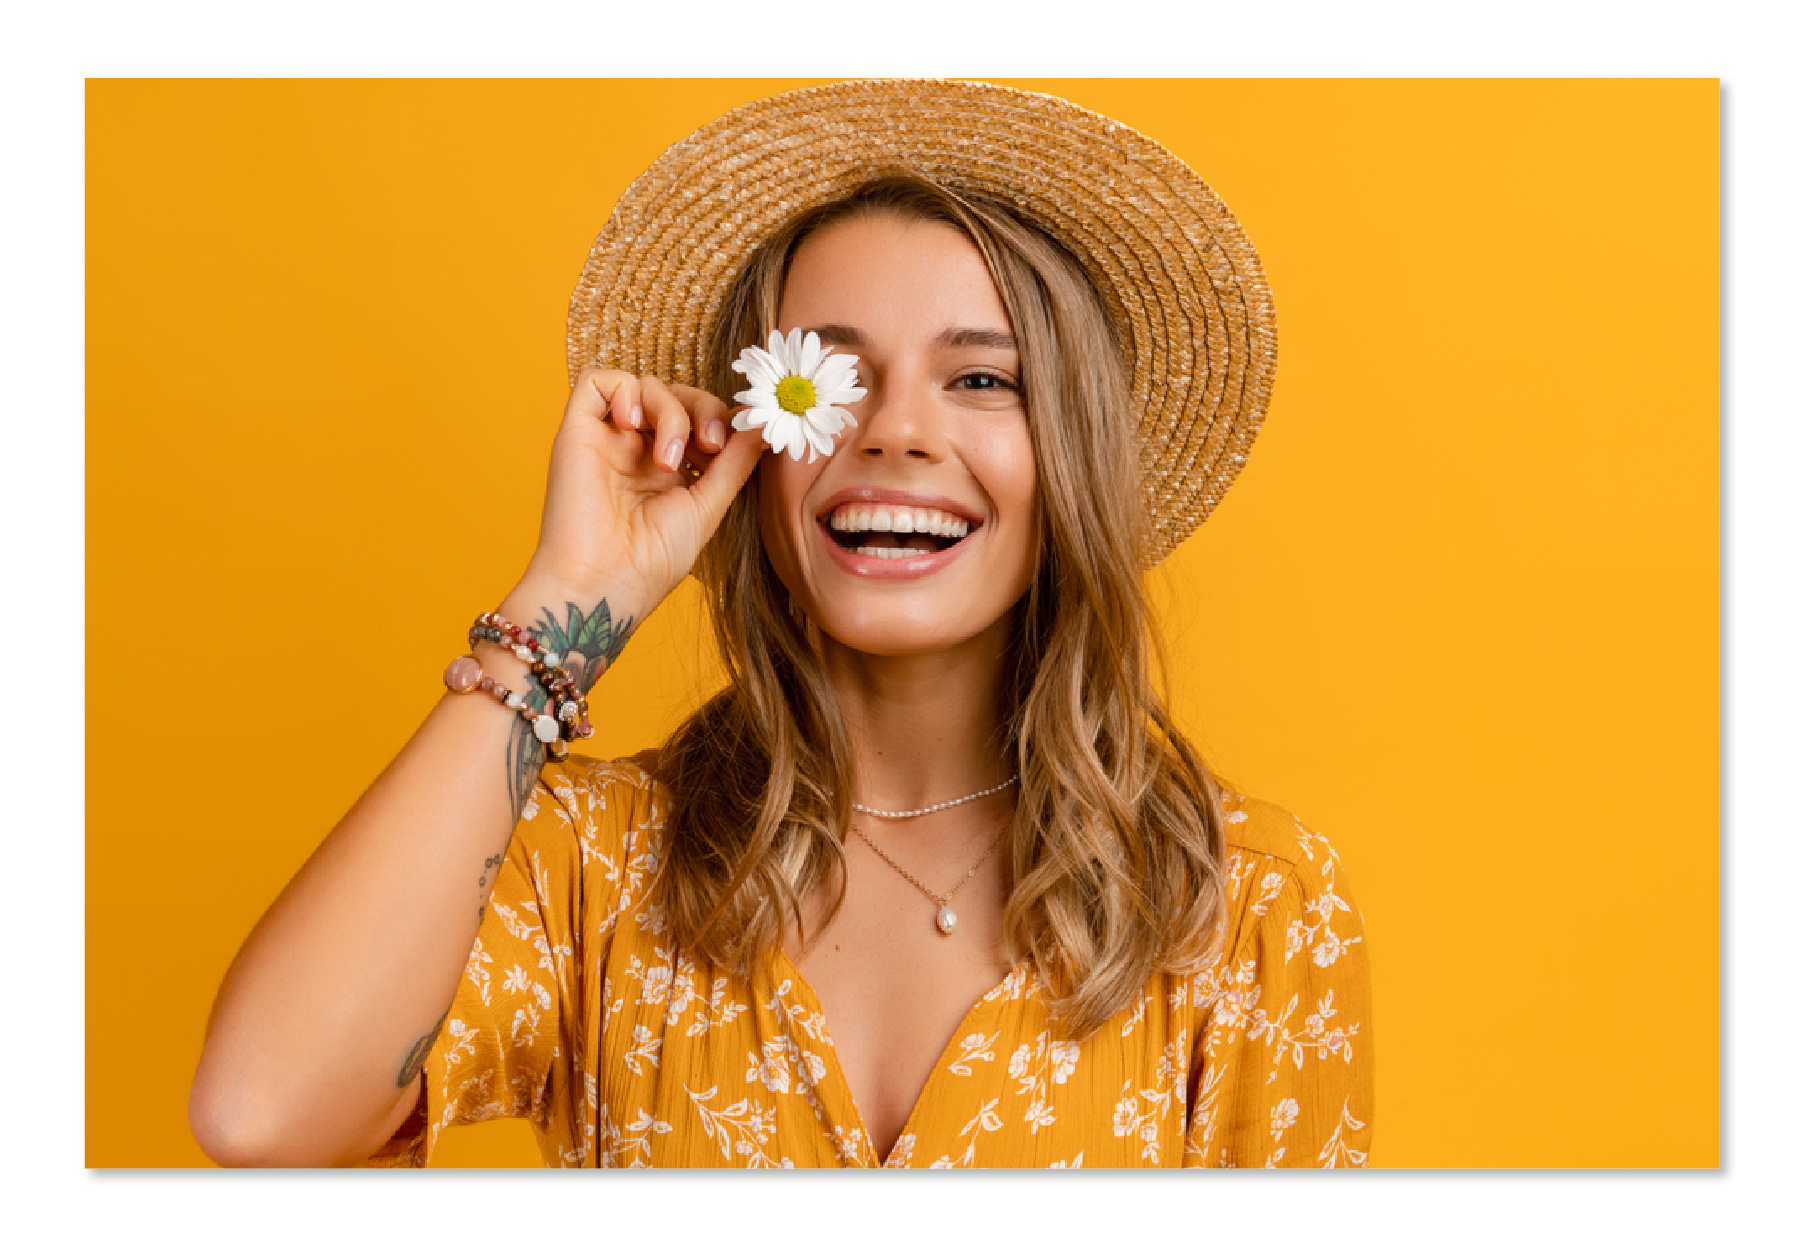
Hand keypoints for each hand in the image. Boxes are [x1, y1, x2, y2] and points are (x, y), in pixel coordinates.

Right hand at [520, 367, 764, 614]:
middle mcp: (637, 451)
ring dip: (670, 412)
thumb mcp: (708, 506)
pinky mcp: (577, 431)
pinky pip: (598, 381)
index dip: (721, 421)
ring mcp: (608, 440)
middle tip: (711, 443)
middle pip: (677, 396)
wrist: (603, 582)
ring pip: (645, 386)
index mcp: (668, 471)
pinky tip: (631, 424)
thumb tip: (764, 426)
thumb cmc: (652, 560)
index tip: (738, 442)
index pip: (699, 420)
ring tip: (667, 460)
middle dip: (703, 409)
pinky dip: (624, 391)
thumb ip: (735, 462)